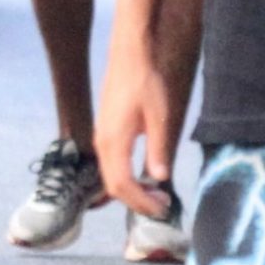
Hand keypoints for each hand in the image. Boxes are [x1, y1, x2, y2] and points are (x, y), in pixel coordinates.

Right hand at [97, 38, 173, 216]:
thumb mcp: (159, 116)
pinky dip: (126, 179)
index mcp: (114, 141)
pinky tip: (144, 178)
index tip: (163, 208)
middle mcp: (102, 143)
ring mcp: (101, 138)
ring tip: (156, 195)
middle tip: (163, 206)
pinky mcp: (105, 133)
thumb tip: (160, 177)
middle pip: (114, 187)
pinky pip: (111, 165)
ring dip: (132, 192)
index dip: (142, 202)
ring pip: (111, 177)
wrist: (130, 56)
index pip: (123, 185)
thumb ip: (158, 148)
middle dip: (137, 202)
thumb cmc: (146, 82)